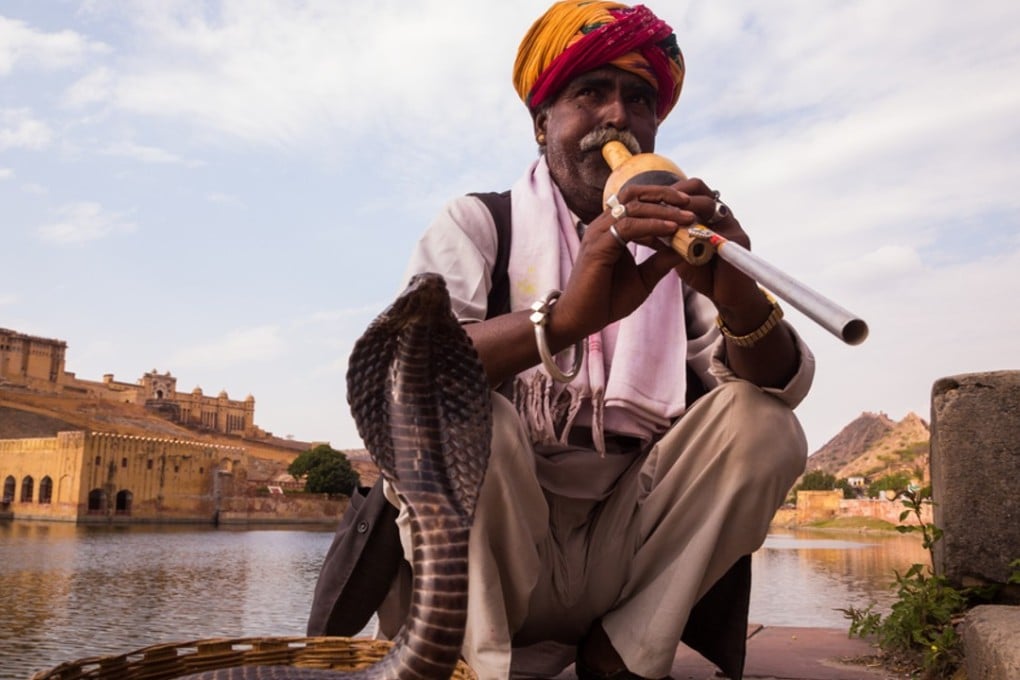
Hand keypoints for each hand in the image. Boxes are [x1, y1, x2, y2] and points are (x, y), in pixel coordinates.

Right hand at [547, 183, 687, 340]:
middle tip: (689, 202)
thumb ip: (661, 262)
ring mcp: (598, 234)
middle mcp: (603, 225)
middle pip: (634, 194)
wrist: (582, 319)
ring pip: (633, 207)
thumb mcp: (644, 278)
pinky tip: (671, 230)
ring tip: (687, 216)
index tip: (688, 208)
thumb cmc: (607, 299)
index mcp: (611, 229)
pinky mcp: (598, 246)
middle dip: (664, 194)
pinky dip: (652, 225)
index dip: (663, 200)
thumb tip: (686, 250)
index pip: (636, 201)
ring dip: (663, 209)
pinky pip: (628, 226)